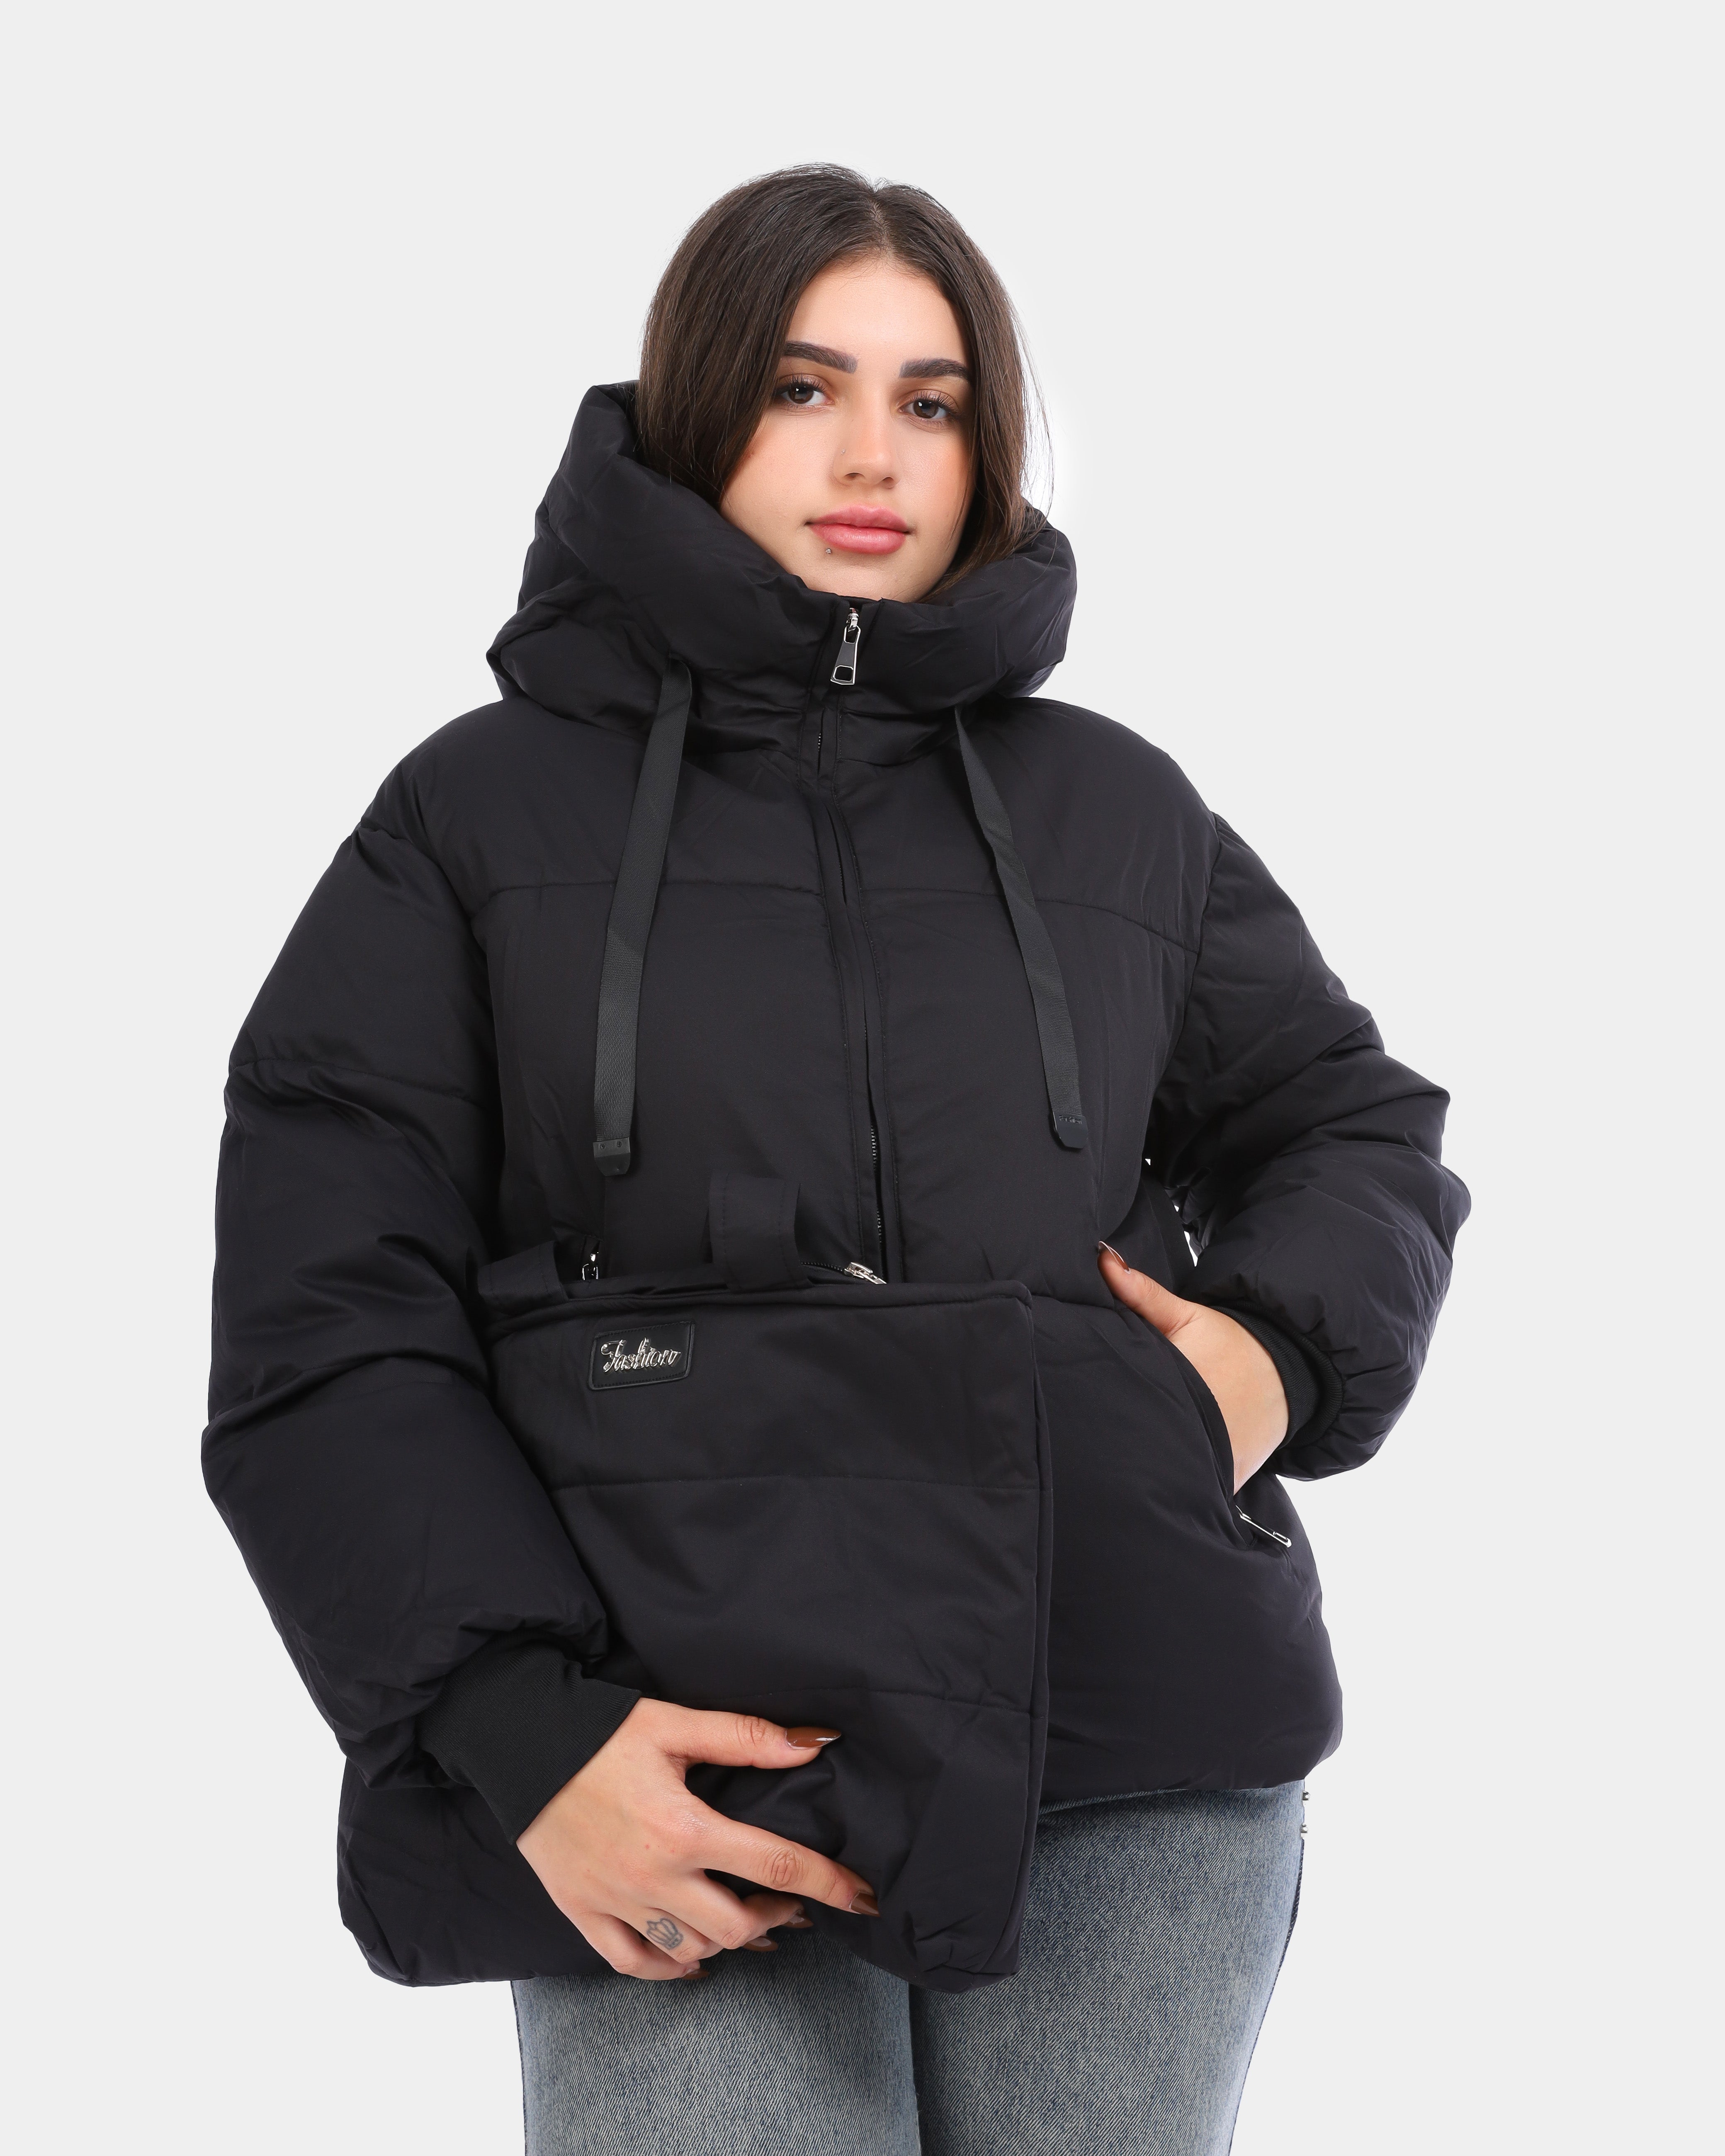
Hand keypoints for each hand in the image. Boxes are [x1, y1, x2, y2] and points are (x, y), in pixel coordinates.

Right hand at [516, 1697, 877, 1979]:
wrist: (515, 1742)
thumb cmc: (599, 1729)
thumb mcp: (675, 1723)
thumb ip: (748, 1737)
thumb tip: (816, 1743)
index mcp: (683, 1827)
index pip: (774, 1864)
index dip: (828, 1883)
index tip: (863, 1896)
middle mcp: (652, 1876)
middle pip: (740, 1923)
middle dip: (780, 1915)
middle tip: (793, 1898)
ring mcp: (615, 1901)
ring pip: (693, 1947)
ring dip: (732, 1938)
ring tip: (751, 1917)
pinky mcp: (581, 1912)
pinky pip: (634, 1963)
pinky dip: (671, 1966)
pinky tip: (695, 1955)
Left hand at [1098, 1243, 1287, 1490]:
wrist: (1288, 1374)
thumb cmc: (1231, 1343)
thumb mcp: (1187, 1316)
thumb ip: (1143, 1293)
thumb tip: (1103, 1258)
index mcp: (1182, 1385)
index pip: (1126, 1404)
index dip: (1099, 1410)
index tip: (1079, 1412)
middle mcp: (1198, 1430)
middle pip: (1140, 1446)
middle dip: (1114, 1444)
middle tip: (1090, 1440)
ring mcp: (1216, 1462)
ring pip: (1167, 1477)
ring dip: (1145, 1471)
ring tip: (1117, 1468)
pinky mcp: (1229, 1482)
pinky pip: (1194, 1493)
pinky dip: (1176, 1490)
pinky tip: (1154, 1486)